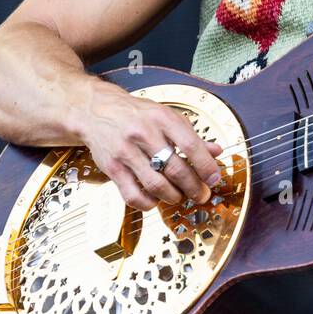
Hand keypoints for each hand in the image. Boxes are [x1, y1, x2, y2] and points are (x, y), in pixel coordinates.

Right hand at [76, 79, 223, 210]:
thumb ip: (191, 135)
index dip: (206, 167)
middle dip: (194, 188)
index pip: (190, 146)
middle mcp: (144, 133)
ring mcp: (126, 151)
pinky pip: (133, 195)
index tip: (214, 179)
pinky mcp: (112, 167)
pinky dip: (148, 203)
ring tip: (179, 197)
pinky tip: (155, 199)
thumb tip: (216, 152)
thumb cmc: (136, 114)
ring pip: (156, 185)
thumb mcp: (166, 116)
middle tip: (201, 195)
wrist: (96, 110)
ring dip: (173, 197)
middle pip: (175, 169)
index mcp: (162, 118)